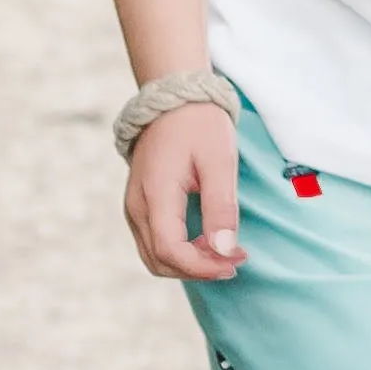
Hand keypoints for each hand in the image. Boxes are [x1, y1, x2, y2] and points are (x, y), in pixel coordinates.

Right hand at [125, 100, 245, 285]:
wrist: (175, 100)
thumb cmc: (200, 126)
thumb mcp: (219, 161)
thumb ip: (221, 206)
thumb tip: (225, 249)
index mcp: (155, 193)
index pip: (170, 250)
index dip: (202, 266)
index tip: (235, 262)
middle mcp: (137, 205)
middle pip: (159, 260)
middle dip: (198, 269)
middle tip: (236, 259)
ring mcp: (134, 206)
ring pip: (154, 256)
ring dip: (188, 264)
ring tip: (224, 252)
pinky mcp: (140, 205)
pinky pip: (154, 242)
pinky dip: (179, 252)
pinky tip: (206, 241)